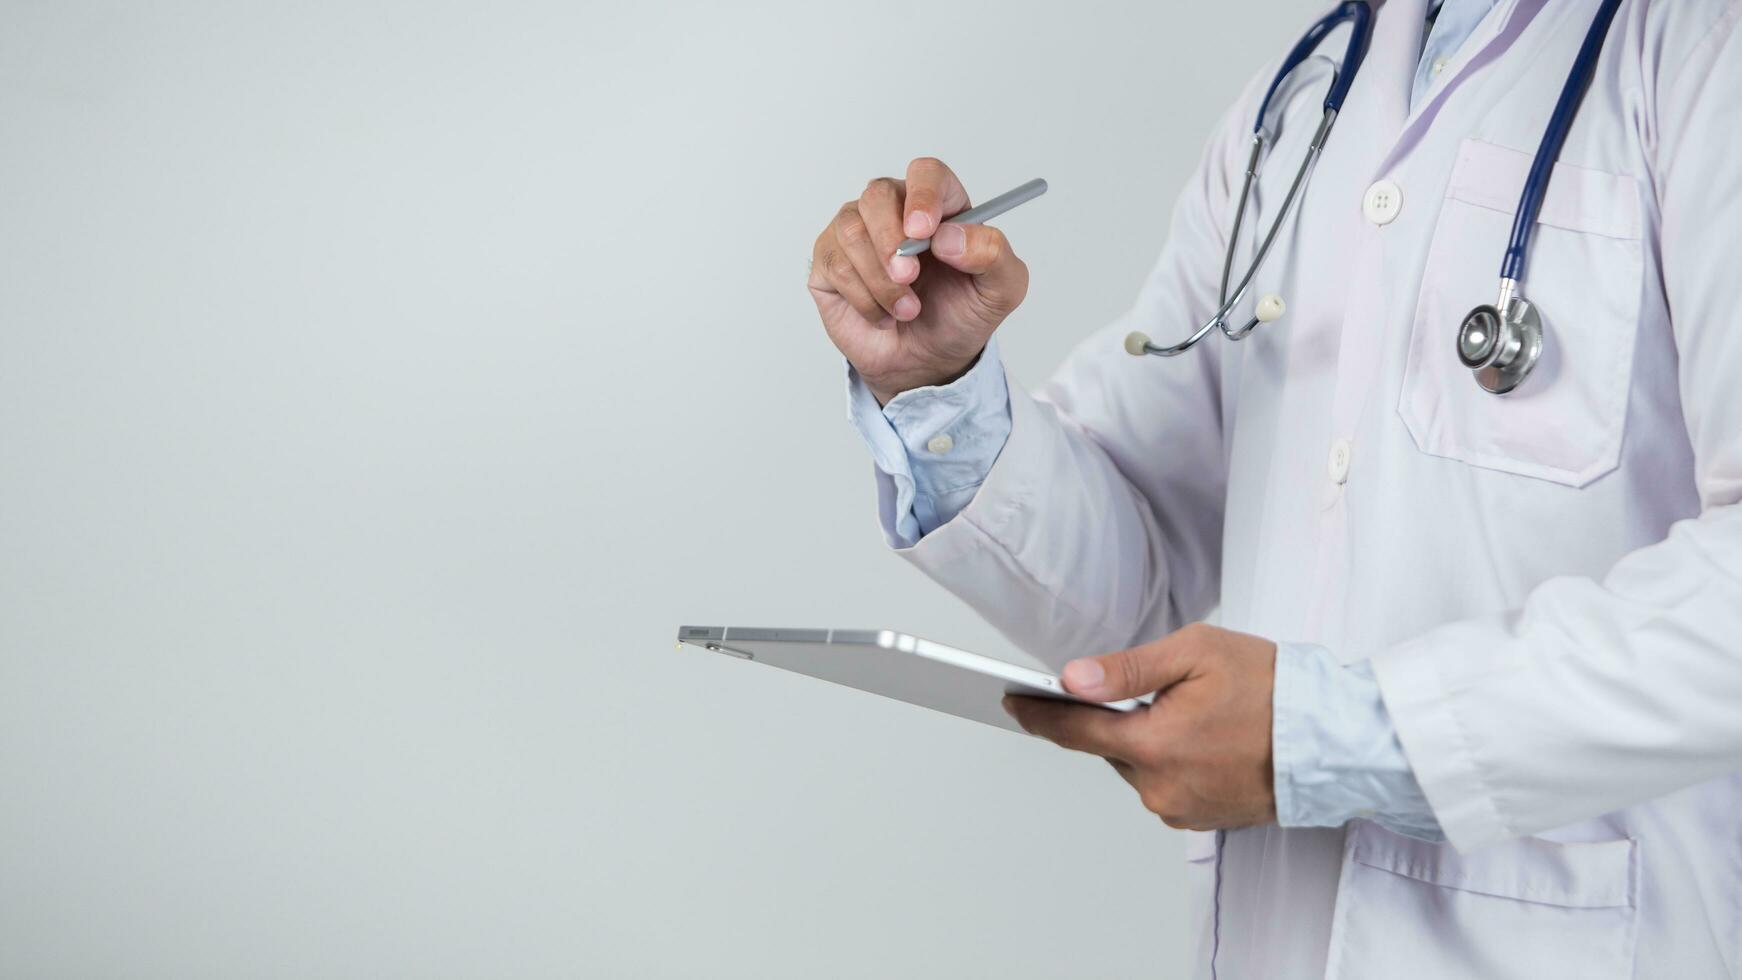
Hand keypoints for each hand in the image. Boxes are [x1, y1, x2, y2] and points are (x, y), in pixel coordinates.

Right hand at [808, 157, 1028, 404]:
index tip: (923, 231)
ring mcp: (857, 232)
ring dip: (881, 281)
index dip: (922, 195)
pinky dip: (864, 299)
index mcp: (938, 204)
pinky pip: (835, 264)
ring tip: (907, 310)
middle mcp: (893, 210)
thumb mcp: (1002, 289)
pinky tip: (884, 315)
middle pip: (877, 195)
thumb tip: (951, 236)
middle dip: (891, 242)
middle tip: (909, 277)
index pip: (925, 174)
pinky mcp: (830, 261)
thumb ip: (992, 253)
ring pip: (851, 232)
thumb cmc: (960, 315)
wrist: (928, 362)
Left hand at [1004, 623, 1278, 830]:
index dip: (1038, 713)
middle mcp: (1159, 787)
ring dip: (1149, 739)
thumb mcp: (1196, 654)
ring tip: (1196, 713)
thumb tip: (1071, 679)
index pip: (1074, 730)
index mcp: (1154, 745)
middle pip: (1110, 747)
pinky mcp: (1199, 818)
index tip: (1011, 701)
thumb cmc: (1272, 688)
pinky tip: (1204, 739)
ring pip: (1138, 766)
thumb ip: (1127, 669)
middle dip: (1119, 717)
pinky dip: (1171, 759)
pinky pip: (1164, 783)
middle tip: (1162, 690)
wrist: (1331, 738)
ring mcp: (1180, 808)